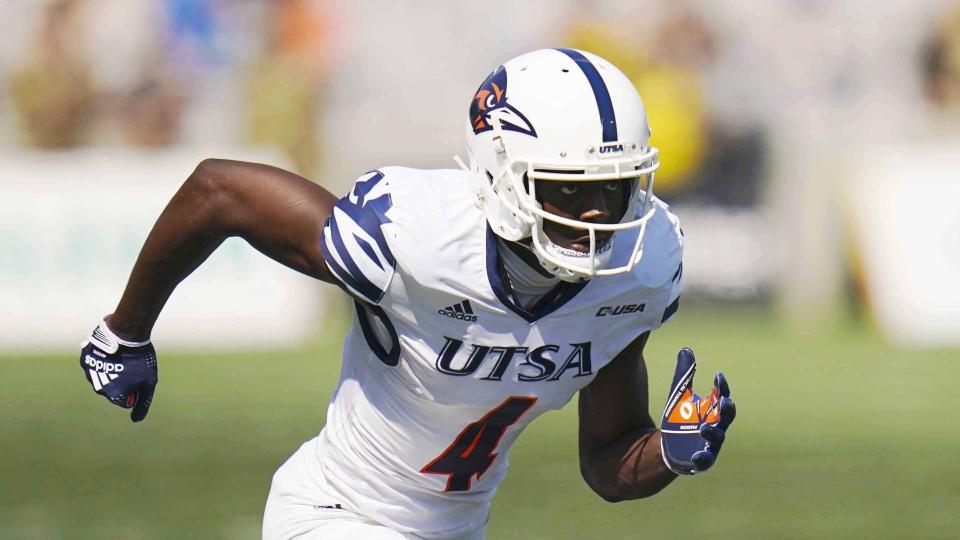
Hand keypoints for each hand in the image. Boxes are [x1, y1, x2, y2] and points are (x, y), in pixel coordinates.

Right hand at [79, 320, 157, 421]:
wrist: (125, 332)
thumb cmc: (140, 359)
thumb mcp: (149, 382)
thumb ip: (143, 403)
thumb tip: (136, 419)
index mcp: (113, 395)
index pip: (125, 401)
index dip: (136, 389)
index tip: (140, 377)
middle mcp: (97, 388)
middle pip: (113, 389)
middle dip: (123, 381)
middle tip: (132, 366)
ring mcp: (89, 373)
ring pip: (102, 377)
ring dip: (111, 370)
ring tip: (122, 358)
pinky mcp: (85, 360)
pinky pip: (94, 364)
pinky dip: (103, 360)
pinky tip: (112, 352)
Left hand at [659, 348, 735, 474]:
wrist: (669, 446)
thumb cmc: (679, 419)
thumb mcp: (679, 395)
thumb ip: (684, 375)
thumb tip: (686, 349)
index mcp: (713, 410)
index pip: (722, 396)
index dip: (722, 387)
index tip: (718, 376)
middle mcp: (716, 425)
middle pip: (726, 416)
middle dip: (726, 409)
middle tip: (724, 400)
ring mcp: (710, 443)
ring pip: (717, 437)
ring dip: (712, 432)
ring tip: (703, 427)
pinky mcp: (701, 459)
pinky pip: (705, 460)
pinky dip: (703, 458)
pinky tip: (696, 455)